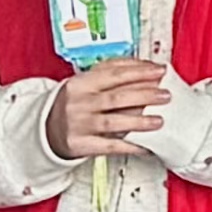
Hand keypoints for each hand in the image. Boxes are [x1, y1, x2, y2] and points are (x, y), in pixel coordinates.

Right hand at [48, 58, 173, 158]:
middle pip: (116, 97)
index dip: (140, 71)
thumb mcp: (86, 81)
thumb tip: (145, 64)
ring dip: (139, 121)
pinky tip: (146, 146)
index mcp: (82, 83)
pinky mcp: (81, 144)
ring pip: (113, 122)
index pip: (114, 74)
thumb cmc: (74, 102)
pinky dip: (130, 146)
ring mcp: (79, 124)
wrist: (46, 128)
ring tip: (158, 120)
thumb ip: (112, 70)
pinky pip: (110, 146)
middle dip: (145, 95)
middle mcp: (79, 103)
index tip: (160, 71)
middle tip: (165, 95)